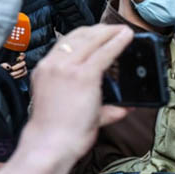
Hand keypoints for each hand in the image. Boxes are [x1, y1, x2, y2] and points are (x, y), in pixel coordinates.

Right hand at [0, 24, 132, 173]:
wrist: (51, 144)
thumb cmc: (59, 132)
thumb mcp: (74, 110)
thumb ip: (103, 107)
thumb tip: (125, 108)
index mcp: (46, 69)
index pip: (66, 42)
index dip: (86, 34)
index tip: (99, 32)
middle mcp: (54, 64)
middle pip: (79, 35)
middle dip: (100, 29)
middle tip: (116, 29)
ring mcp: (68, 68)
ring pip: (92, 39)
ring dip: (110, 32)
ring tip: (124, 31)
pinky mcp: (84, 75)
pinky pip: (106, 53)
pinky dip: (118, 42)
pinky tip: (128, 37)